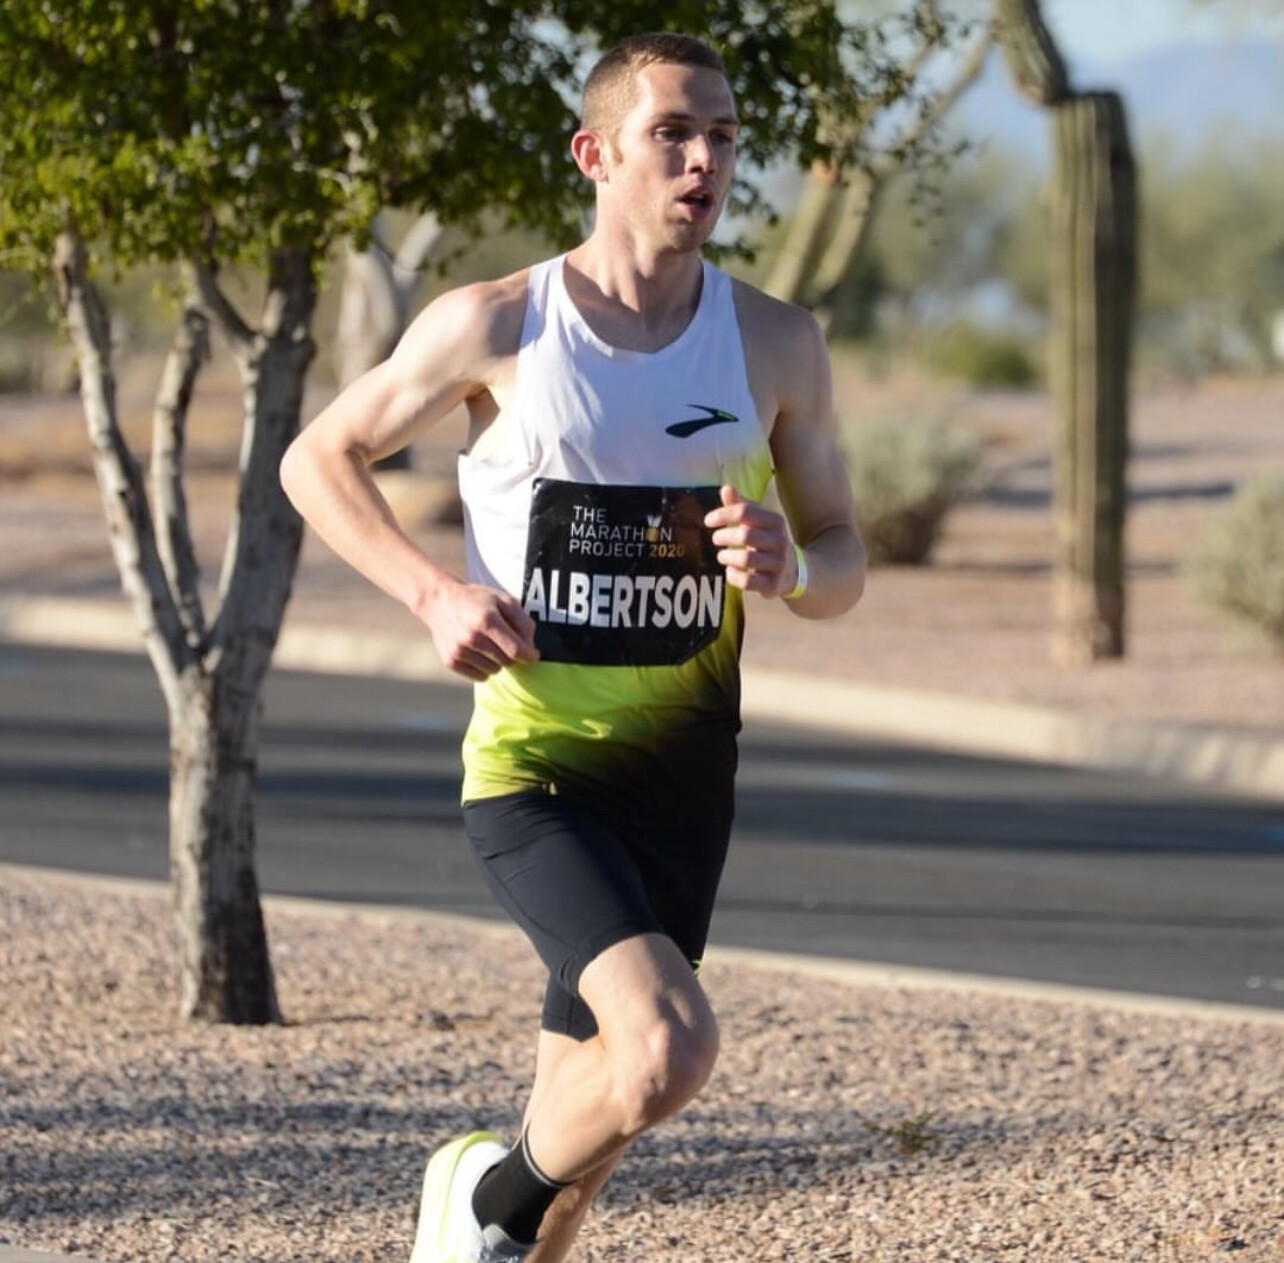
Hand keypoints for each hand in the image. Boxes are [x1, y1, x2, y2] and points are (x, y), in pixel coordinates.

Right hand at [419, 580, 539, 680]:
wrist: (439, 602)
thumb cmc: (477, 600)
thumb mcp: (503, 600)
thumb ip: (523, 621)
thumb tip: (530, 647)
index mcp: (487, 620)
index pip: (516, 650)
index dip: (529, 655)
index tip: (533, 655)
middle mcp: (471, 637)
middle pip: (507, 662)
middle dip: (511, 654)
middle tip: (504, 641)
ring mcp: (459, 651)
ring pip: (494, 671)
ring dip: (497, 661)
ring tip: (487, 644)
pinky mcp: (451, 661)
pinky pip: (480, 677)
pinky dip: (483, 668)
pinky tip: (477, 652)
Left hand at [704, 484, 798, 599]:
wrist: (793, 571)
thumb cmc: (767, 541)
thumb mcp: (758, 522)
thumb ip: (741, 506)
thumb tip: (726, 488)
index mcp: (775, 522)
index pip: (745, 512)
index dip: (723, 515)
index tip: (708, 521)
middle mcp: (780, 541)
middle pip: (745, 535)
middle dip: (724, 536)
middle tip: (716, 539)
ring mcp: (778, 564)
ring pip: (745, 559)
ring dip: (726, 557)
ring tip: (722, 556)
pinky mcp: (773, 584)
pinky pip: (747, 581)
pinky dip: (733, 576)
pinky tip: (730, 571)